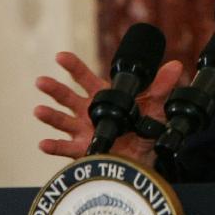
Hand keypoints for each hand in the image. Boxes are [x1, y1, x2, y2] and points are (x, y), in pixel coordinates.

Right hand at [34, 51, 185, 164]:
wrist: (141, 159)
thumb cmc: (142, 128)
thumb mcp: (154, 106)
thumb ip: (161, 87)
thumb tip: (176, 66)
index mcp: (102, 97)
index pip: (84, 78)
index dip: (72, 67)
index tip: (60, 56)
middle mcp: (88, 113)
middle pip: (67, 97)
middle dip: (54, 89)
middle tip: (41, 81)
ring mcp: (82, 132)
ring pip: (62, 121)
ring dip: (50, 116)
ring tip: (39, 110)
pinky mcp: (82, 151)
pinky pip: (64, 149)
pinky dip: (54, 146)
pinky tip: (44, 143)